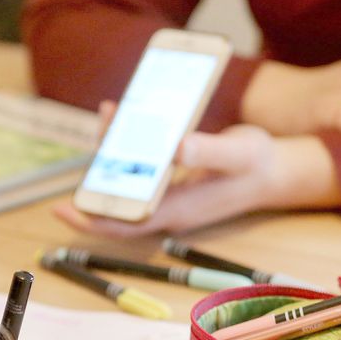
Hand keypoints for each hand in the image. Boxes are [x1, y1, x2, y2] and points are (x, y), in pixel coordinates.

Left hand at [54, 124, 340, 237]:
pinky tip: (128, 119)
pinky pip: (141, 171)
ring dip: (114, 155)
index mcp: (178, 210)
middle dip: (98, 174)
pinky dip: (130, 149)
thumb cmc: (258, 164)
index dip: (92, 220)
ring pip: (128, 183)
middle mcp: (168, 209)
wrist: (277, 171)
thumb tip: (174, 148)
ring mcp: (170, 198)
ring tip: (110, 116)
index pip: (125, 223)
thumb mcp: (238, 151)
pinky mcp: (173, 184)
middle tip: (98, 129)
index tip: (63, 209)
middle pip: (118, 201)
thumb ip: (209, 150)